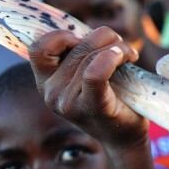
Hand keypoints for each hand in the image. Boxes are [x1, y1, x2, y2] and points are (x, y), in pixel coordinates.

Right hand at [28, 27, 143, 148]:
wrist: (125, 137)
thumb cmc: (110, 101)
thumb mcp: (85, 76)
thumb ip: (77, 56)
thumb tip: (82, 30)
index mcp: (45, 83)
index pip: (38, 48)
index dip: (62, 35)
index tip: (85, 41)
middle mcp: (51, 93)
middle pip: (75, 46)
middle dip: (104, 38)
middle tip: (122, 46)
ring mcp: (68, 102)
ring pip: (90, 55)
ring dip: (117, 47)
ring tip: (129, 54)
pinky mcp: (90, 106)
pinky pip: (95, 72)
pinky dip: (112, 58)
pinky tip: (126, 58)